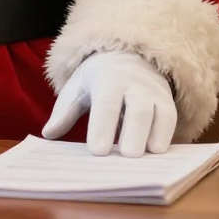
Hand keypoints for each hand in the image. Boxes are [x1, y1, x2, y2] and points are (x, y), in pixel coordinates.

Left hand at [41, 50, 175, 156]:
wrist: (127, 56)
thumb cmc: (97, 79)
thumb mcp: (77, 88)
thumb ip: (64, 112)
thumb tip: (48, 133)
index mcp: (106, 79)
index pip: (106, 104)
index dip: (103, 127)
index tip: (97, 151)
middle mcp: (133, 84)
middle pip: (138, 110)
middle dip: (132, 136)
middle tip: (124, 159)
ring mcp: (153, 92)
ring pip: (160, 115)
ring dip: (151, 140)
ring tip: (140, 162)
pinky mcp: (167, 101)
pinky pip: (170, 121)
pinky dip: (164, 138)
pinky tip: (153, 155)